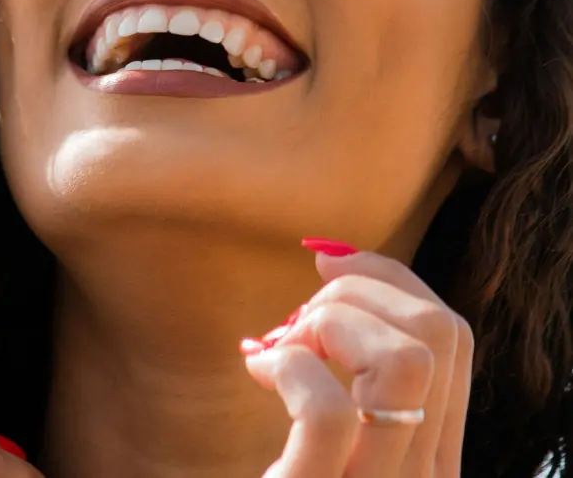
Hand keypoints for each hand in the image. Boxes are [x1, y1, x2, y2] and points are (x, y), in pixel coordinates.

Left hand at [244, 250, 473, 477]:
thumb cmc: (295, 465)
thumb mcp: (342, 431)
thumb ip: (358, 367)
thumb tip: (331, 256)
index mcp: (430, 454)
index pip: (452, 336)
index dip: (392, 277)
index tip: (330, 265)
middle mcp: (425, 477)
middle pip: (439, 331)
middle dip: (360, 289)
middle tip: (298, 320)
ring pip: (406, 361)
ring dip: (330, 322)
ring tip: (280, 349)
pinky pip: (329, 413)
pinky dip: (291, 369)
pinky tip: (261, 372)